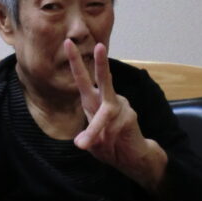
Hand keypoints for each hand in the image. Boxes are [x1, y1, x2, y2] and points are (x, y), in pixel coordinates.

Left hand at [65, 40, 166, 191]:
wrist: (133, 157)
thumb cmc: (110, 145)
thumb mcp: (93, 141)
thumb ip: (89, 135)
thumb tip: (83, 141)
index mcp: (94, 102)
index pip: (83, 79)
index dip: (76, 61)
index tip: (67, 43)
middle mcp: (108, 100)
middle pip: (104, 78)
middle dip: (100, 62)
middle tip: (99, 45)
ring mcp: (121, 107)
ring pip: (104, 116)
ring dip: (95, 133)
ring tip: (84, 145)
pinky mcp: (130, 117)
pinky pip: (113, 130)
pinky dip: (109, 141)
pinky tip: (116, 144)